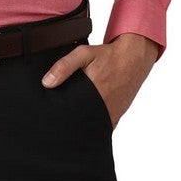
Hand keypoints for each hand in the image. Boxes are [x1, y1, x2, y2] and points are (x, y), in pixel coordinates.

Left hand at [41, 33, 159, 127]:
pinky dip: (93, 124)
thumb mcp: (84, 54)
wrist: (134, 58)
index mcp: (93, 94)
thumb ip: (64, 66)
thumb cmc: (108, 56)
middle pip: (80, 123)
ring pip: (91, 126)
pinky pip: (102, 125)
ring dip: (81, 124)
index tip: (51, 116)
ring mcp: (111, 113)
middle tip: (57, 120)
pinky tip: (84, 118)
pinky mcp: (116, 115)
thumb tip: (47, 83)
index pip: (71, 114)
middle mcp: (103, 107)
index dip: (60, 116)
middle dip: (69, 123)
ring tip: (70, 121)